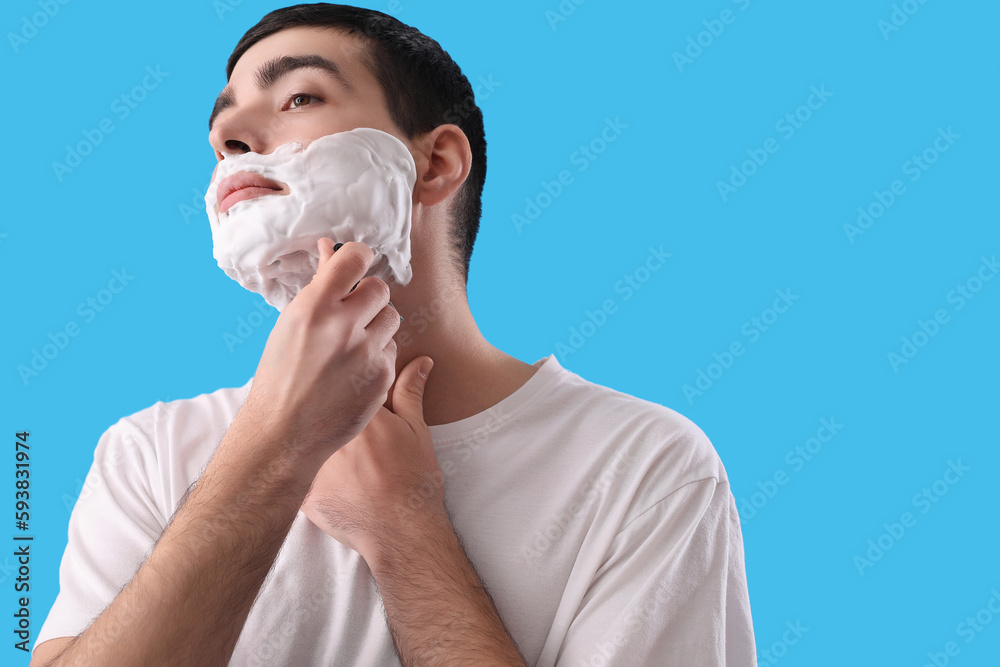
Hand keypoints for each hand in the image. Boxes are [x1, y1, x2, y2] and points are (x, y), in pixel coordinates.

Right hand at [241, 239, 400, 464]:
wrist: (285, 431)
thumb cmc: (281, 374)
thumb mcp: (291, 325)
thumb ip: (319, 288)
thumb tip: (330, 247)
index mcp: (314, 307)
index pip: (354, 259)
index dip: (359, 257)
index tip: (358, 263)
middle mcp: (342, 327)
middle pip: (380, 289)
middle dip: (368, 298)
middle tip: (352, 315)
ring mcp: (366, 354)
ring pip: (390, 319)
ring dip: (376, 327)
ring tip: (351, 346)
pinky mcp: (382, 377)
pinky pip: (392, 351)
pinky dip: (378, 358)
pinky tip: (355, 372)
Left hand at [300, 354, 443, 558]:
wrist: (403, 533)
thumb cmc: (414, 481)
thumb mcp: (417, 431)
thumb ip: (411, 392)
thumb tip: (421, 361)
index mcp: (357, 415)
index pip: (342, 383)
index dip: (347, 383)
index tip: (351, 387)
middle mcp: (329, 436)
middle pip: (317, 410)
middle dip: (325, 410)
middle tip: (342, 425)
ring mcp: (312, 467)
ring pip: (301, 441)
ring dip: (308, 438)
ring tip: (332, 453)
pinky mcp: (303, 494)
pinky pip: (294, 474)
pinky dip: (301, 471)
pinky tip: (314, 475)